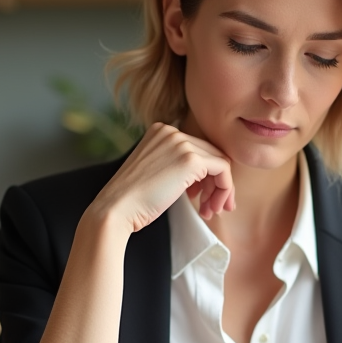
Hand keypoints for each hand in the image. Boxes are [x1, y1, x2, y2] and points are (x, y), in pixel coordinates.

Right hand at [88, 122, 234, 233]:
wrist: (116, 209)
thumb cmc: (132, 199)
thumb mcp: (155, 171)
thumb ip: (176, 165)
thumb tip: (209, 177)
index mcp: (161, 131)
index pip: (197, 149)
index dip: (205, 176)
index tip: (200, 197)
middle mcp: (172, 131)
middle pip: (211, 154)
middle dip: (216, 184)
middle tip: (212, 208)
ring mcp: (181, 143)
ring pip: (220, 163)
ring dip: (220, 190)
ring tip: (210, 211)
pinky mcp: (191, 160)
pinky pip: (223, 171)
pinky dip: (224, 190)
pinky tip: (210, 208)